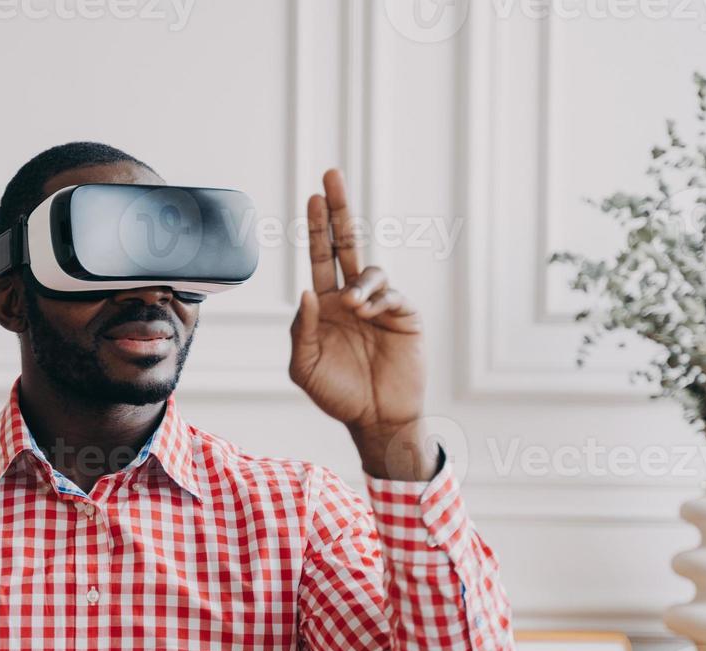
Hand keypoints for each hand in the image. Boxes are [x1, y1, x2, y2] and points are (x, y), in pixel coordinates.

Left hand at [290, 169, 434, 479]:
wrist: (376, 418)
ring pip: (370, 270)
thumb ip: (301, 329)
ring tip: (354, 305)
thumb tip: (306, 290)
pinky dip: (378, 299)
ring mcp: (380, 305)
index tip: (314, 196)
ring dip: (360, 281)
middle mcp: (352, 297)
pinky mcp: (404, 316)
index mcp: (326, 305)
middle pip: (346, 244)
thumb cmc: (338, 394)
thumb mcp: (305, 366)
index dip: (318, 227)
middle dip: (339, 211)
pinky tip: (368, 314)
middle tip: (331, 177)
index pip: (320, 258)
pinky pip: (391, 295)